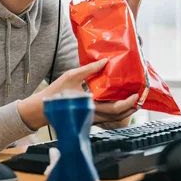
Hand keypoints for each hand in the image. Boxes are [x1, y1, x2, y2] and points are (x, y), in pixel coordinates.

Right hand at [17, 58, 137, 128]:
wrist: (41, 109)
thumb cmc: (55, 93)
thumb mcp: (71, 76)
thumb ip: (89, 69)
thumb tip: (104, 62)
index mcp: (90, 107)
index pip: (114, 109)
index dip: (127, 103)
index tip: (135, 95)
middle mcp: (93, 116)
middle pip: (118, 116)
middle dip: (131, 108)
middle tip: (139, 97)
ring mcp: (92, 118)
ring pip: (114, 118)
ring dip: (125, 110)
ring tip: (132, 98)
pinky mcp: (89, 118)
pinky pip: (107, 116)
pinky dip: (116, 110)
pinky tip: (118, 100)